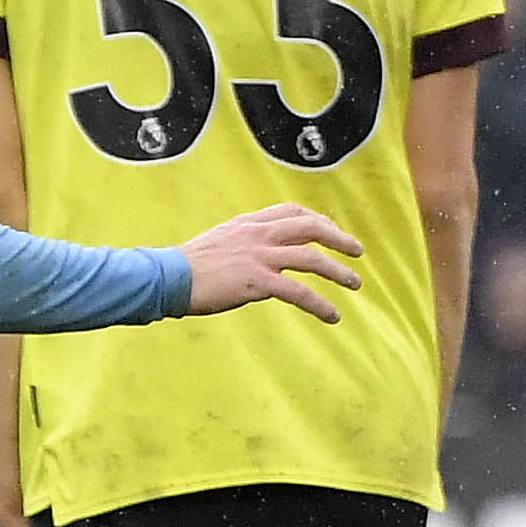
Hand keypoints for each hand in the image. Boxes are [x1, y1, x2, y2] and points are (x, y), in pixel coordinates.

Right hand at [180, 203, 365, 324]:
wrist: (168, 277)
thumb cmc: (190, 266)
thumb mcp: (220, 241)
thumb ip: (244, 242)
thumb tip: (260, 254)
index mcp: (249, 223)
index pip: (292, 211)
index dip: (317, 219)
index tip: (331, 229)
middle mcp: (258, 234)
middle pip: (310, 228)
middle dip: (338, 239)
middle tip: (357, 252)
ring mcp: (259, 257)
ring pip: (311, 258)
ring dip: (338, 272)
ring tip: (355, 284)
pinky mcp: (257, 282)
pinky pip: (299, 293)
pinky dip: (320, 304)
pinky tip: (333, 315)